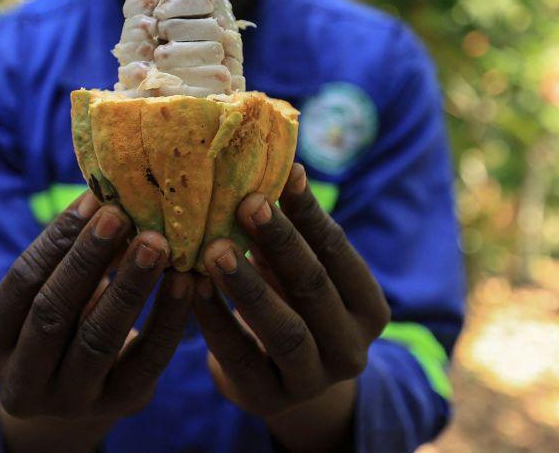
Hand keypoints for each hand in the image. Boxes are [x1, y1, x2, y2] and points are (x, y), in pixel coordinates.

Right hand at [0, 191, 193, 452]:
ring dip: (131, 285)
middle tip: (122, 214)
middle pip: (53, 312)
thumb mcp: (45, 293)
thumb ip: (63, 256)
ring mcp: (69, 402)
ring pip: (99, 339)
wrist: (75, 393)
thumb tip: (106, 191)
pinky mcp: (120, 405)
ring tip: (158, 242)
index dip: (57, 239)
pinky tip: (187, 280)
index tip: (94, 198)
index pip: (20, 282)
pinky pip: (149, 360)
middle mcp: (20, 384)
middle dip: (88, 259)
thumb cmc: (57, 321)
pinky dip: (169, 316)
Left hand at [192, 164, 389, 451]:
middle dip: (281, 243)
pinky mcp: (269, 400)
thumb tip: (277, 158)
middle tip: (246, 204)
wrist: (283, 379)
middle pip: (315, 288)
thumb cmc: (290, 303)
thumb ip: (292, 230)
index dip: (311, 213)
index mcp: (368, 307)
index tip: (284, 173)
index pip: (340, 252)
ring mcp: (313, 380)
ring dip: (248, 287)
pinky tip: (190, 288)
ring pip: (284, 331)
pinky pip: (240, 358)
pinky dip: (215, 321)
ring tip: (213, 250)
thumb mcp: (300, 270)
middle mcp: (352, 348)